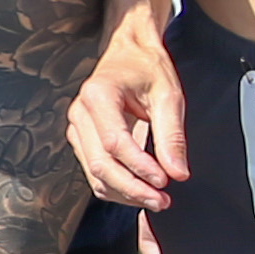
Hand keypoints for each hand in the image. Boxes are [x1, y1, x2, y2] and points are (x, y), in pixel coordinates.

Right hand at [69, 19, 187, 208]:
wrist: (130, 53)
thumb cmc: (147, 68)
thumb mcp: (168, 96)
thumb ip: (172, 136)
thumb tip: (177, 172)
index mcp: (98, 95)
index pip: (115, 142)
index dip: (139, 167)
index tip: (164, 181)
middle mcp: (80, 112)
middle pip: (100, 164)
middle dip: (132, 188)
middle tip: (162, 200)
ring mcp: (77, 127)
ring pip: (95, 174)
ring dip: (125, 192)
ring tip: (156, 199)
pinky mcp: (82, 139)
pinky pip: (95, 171)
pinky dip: (117, 186)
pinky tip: (141, 190)